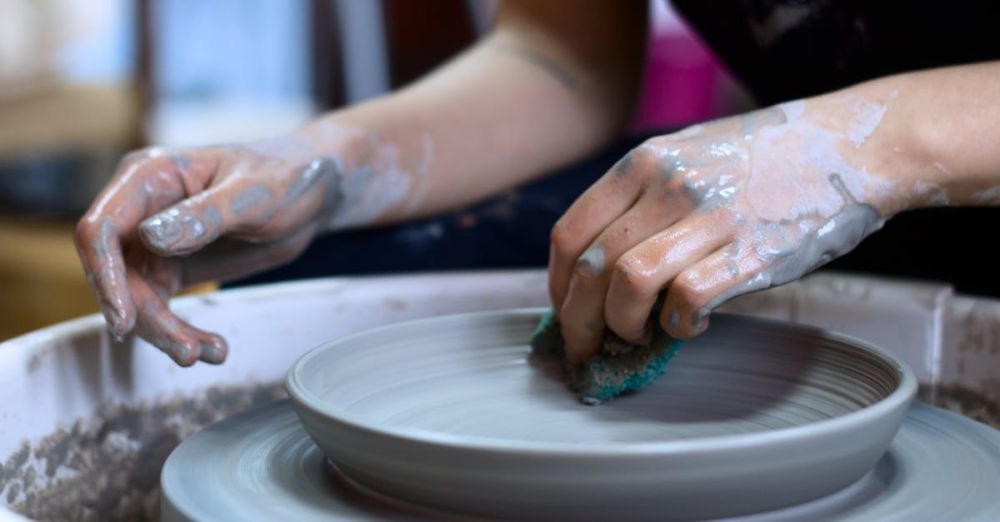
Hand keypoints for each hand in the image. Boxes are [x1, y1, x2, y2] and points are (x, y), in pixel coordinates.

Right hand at [75, 133, 354, 365]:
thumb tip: (150, 238)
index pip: (101, 227)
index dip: (103, 274)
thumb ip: (204, 216)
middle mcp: (142, 209)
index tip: (123, 318)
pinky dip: (183, 330)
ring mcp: (154, 240)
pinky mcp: (174, 266)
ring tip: (209, 352)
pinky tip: (214, 348)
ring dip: (167, 331)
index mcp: (149, 176)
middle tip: (186, 350)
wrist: (314, 191)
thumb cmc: (285, 175)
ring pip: (137, 298)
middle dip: (145, 317)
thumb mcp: (252, 194)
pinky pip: (161, 306)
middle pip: (116, 273)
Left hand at [548, 96, 896, 362]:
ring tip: (636, 335)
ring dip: (621, 325)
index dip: (556, 284)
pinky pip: (687, 300)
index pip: (569, 232)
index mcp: (644, 161)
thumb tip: (600, 267)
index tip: (564, 310)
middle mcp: (668, 184)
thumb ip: (642, 198)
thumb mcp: (689, 153)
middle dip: (577, 320)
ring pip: (628, 284)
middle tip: (585, 346)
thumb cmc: (766, 158)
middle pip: (590, 266)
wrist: (852, 146)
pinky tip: (689, 325)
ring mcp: (709, 217)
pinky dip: (678, 326)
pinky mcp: (751, 251)